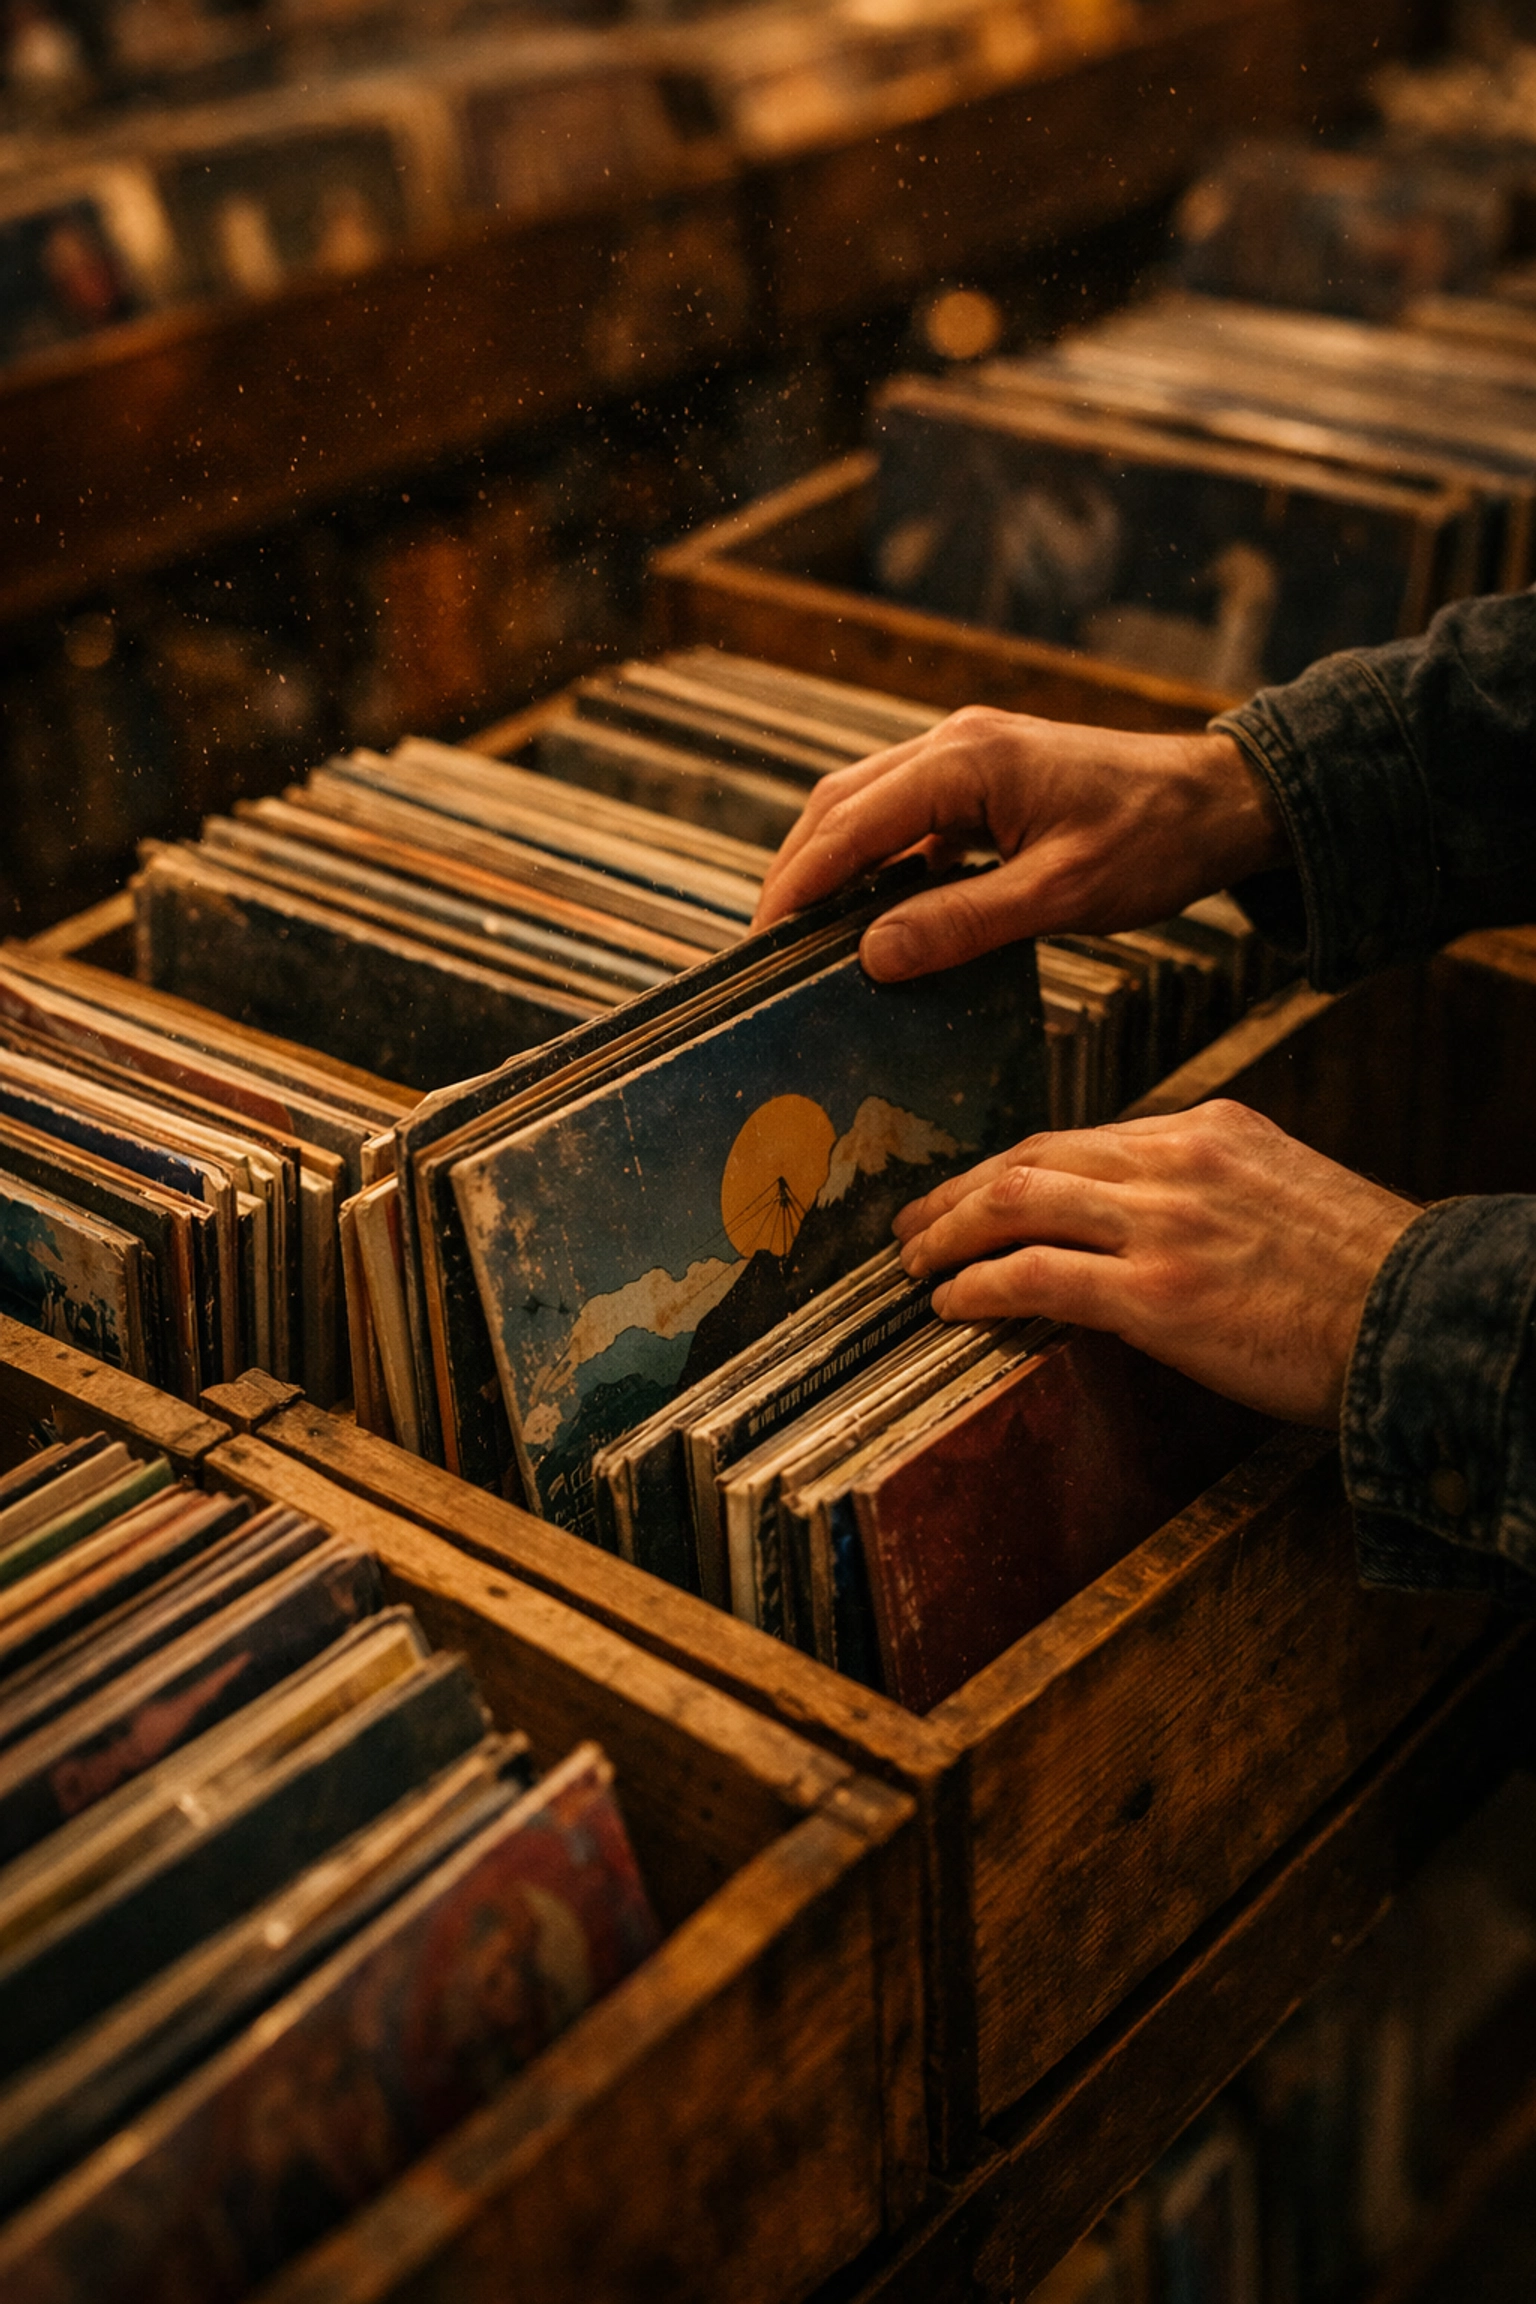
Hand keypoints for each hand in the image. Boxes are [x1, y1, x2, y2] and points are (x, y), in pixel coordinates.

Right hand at [752, 710, 1286, 979]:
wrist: (1224, 800)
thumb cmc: (1156, 841)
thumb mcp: (1061, 894)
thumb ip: (962, 923)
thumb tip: (872, 956)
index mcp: (966, 761)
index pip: (849, 823)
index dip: (797, 884)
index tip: (760, 942)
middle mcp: (954, 742)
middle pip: (840, 804)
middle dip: (798, 873)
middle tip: (767, 948)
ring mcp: (967, 754)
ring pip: (865, 805)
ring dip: (831, 865)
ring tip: (804, 935)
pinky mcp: (983, 777)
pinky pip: (905, 816)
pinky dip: (875, 861)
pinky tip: (871, 913)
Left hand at [895, 1100, 1419, 1424]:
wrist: (1423, 1316)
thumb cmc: (1362, 1277)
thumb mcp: (1283, 1194)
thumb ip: (1208, 1191)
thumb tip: (1139, 1224)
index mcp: (1209, 1129)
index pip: (1082, 1139)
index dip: (1012, 1170)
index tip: (974, 1195)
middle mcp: (1178, 1161)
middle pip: (1033, 1158)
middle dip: (959, 1193)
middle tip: (913, 1223)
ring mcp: (1165, 1224)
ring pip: (1017, 1202)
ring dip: (950, 1235)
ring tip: (914, 1264)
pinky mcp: (1158, 1295)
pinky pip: (1036, 1277)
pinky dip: (979, 1286)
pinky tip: (953, 1304)